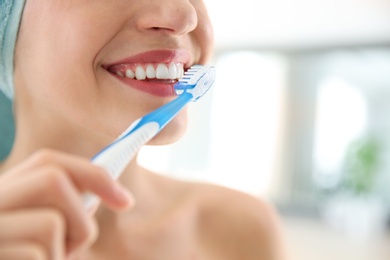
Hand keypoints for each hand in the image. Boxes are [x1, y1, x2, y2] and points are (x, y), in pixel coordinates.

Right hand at [0, 149, 134, 258]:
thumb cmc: (21, 254)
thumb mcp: (37, 233)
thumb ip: (62, 211)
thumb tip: (105, 196)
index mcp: (3, 193)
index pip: (49, 162)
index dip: (93, 175)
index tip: (126, 201)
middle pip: (53, 179)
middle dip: (78, 216)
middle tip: (72, 249)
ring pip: (51, 222)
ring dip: (62, 252)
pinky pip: (39, 255)